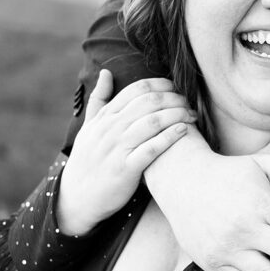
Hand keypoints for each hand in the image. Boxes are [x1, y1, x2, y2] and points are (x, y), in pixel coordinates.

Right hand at [57, 71, 195, 234]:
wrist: (76, 198)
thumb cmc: (87, 161)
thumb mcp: (88, 127)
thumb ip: (98, 99)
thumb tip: (107, 72)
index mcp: (104, 116)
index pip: (136, 89)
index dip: (161, 85)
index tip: (176, 88)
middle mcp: (111, 129)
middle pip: (149, 102)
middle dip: (174, 98)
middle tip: (189, 103)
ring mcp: (118, 148)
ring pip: (152, 122)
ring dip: (177, 115)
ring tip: (192, 116)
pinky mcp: (126, 169)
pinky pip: (151, 149)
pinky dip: (169, 138)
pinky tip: (183, 131)